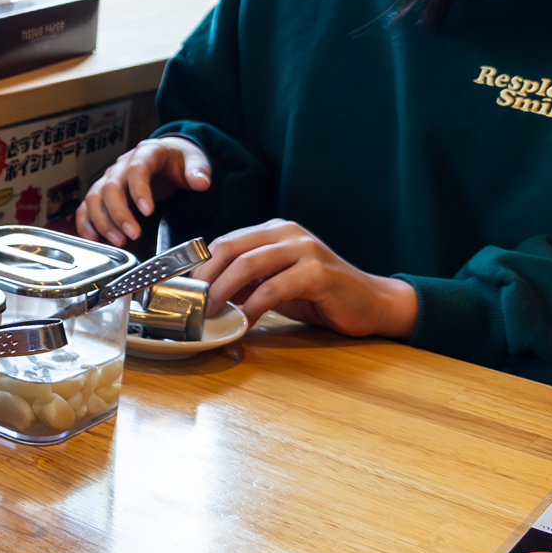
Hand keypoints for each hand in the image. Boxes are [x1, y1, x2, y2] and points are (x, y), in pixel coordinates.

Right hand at [76, 136, 211, 245]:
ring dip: (103, 222)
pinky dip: (86, 223)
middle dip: (119, 214)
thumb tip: (201, 182)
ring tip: (119, 241)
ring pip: (95, 198)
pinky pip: (87, 207)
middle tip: (133, 234)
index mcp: (146, 153)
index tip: (148, 211)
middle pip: (110, 187)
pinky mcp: (103, 193)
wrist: (168, 157)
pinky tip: (94, 239)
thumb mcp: (195, 160)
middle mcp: (123, 165)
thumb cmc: (179, 160)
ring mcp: (110, 178)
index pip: (136, 169)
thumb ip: (198, 170)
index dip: (139, 190)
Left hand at [196, 219, 417, 336]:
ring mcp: (304, 250)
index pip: (225, 242)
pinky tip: (243, 322)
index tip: (180, 289)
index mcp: (273, 231)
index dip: (198, 265)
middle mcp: (287, 233)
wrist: (371, 303)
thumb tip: (205, 292)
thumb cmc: (320, 294)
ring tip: (211, 313)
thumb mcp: (275, 283)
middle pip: (230, 249)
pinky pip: (274, 288)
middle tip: (192, 303)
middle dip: (205, 277)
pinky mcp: (318, 273)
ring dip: (223, 291)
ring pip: (248, 265)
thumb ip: (246, 281)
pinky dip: (252, 307)